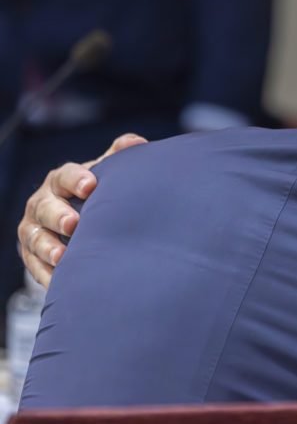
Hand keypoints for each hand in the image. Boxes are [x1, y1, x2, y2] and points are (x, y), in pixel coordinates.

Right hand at [17, 133, 147, 287]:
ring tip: (63, 257)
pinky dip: (45, 272)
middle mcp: (43, 202)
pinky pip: (33, 265)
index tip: (90, 186)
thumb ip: (119, 157)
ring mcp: (34, 228)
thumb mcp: (106, 173)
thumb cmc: (96, 193)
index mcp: (62, 180)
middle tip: (74, 224)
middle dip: (58, 215)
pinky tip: (58, 281)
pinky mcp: (31, 254)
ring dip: (47, 247)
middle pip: (44, 207)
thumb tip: (137, 143)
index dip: (76, 179)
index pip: (65, 176)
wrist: (81, 220)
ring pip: (34, 237)